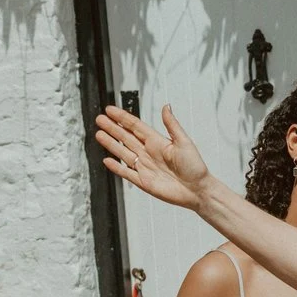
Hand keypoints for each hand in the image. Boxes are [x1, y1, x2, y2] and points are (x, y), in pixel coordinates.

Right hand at [95, 104, 211, 209]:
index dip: (122, 118)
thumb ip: (172, 125)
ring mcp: (145, 167)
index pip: (135, 126)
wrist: (198, 190)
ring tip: (98, 134)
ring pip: (123, 153)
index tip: (110, 109)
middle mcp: (149, 153)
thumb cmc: (195, 167)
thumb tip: (166, 106)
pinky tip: (107, 160)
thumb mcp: (184, 142)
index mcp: (157, 142)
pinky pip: (126, 173)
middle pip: (126, 137)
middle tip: (99, 119)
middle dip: (112, 128)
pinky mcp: (143, 182)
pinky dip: (116, 167)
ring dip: (111, 144)